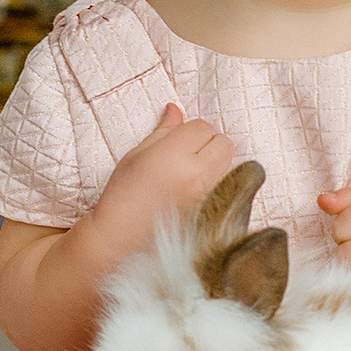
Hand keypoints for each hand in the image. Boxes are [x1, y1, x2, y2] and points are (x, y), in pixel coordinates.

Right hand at [93, 103, 236, 235]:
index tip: (177, 143)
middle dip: (209, 144)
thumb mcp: (136, 155)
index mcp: (175, 155)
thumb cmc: (123, 196)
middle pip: (224, 143)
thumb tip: (175, 109)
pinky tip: (194, 193)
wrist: (120, 240)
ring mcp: (208, 196)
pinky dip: (217, 184)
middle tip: (187, 157)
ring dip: (216, 164)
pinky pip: (228, 188)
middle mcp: (197, 174)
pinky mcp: (214, 214)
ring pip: (230, 164)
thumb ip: (163, 131)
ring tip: (189, 176)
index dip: (190, 132)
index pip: (202, 127)